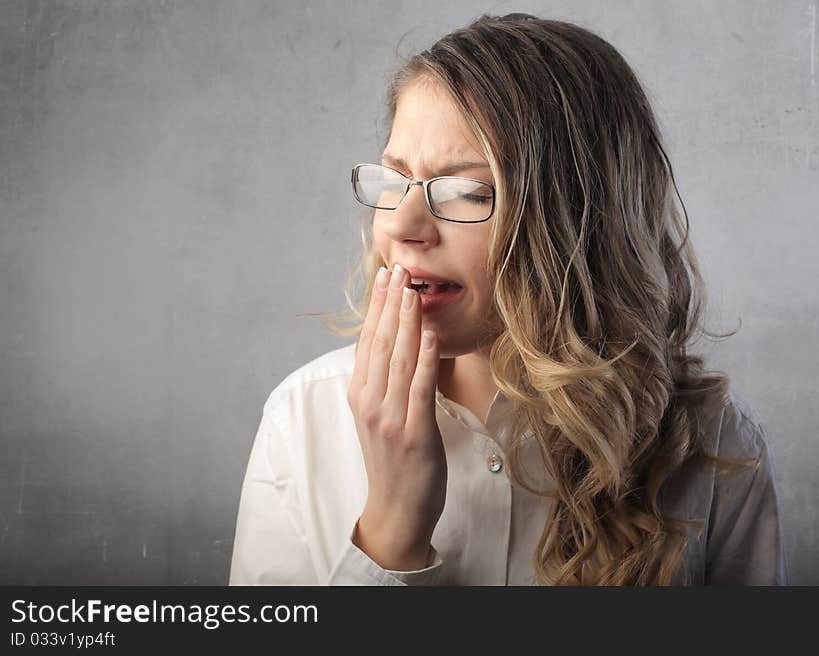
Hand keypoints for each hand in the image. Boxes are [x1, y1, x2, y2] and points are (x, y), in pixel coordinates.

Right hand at [347, 263, 447, 570]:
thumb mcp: (378, 417)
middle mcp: (370, 403)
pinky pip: (420, 388)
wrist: (396, 510)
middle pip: (380, 343)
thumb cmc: (393, 462)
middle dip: (390, 303)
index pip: (368, 342)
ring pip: (399, 359)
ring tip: (413, 290)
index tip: (385, 276)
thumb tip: (394, 344)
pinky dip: (426, 358)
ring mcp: (390, 418)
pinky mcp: (414, 433)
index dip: (377, 306)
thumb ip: (382, 382)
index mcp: (360, 396)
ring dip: (406, 322)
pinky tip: (430, 334)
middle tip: (399, 269)